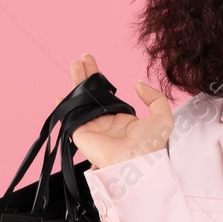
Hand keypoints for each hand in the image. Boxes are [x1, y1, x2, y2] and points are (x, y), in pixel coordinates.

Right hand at [66, 54, 173, 169]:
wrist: (135, 162)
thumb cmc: (151, 145)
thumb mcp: (163, 117)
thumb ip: (155, 97)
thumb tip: (138, 84)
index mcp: (123, 120)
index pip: (108, 95)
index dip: (101, 79)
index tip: (95, 64)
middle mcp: (106, 122)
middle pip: (93, 93)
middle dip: (87, 75)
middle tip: (83, 58)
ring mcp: (93, 127)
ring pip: (82, 100)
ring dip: (77, 82)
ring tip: (74, 64)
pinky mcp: (81, 132)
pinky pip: (71, 116)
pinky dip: (64, 106)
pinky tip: (60, 96)